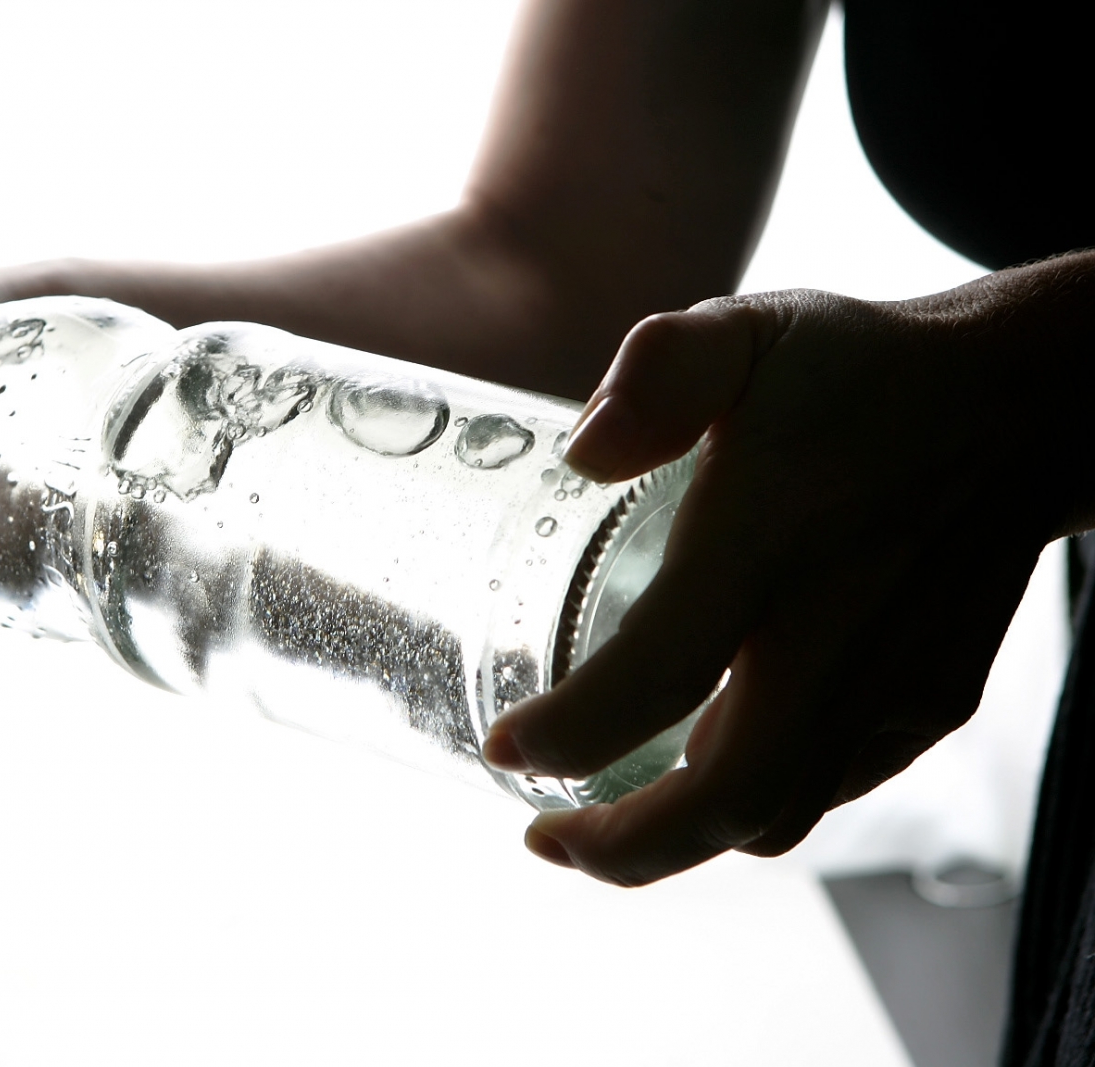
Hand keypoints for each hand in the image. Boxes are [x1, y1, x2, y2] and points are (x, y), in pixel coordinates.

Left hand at [483, 256, 1094, 884]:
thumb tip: (583, 452)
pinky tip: (699, 780)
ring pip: (779, 816)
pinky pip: (830, 791)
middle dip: (622, 846)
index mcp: (771, 544)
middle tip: (543, 835)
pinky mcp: (929, 705)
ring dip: (680, 842)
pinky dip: (751, 810)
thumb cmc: (862, 370)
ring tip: (601, 828)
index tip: (506, 747)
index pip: (658, 674)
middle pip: (727, 798)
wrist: (1020, 407)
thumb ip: (659, 372)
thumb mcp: (747, 332)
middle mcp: (838, 635)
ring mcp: (894, 684)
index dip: (570, 734)